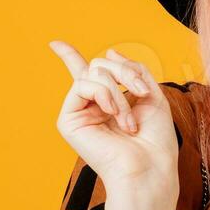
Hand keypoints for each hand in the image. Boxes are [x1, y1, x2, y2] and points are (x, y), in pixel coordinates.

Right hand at [48, 41, 177, 188]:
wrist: (149, 166)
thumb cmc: (154, 139)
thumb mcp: (151, 95)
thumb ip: (134, 71)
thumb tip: (109, 53)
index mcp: (110, 101)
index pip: (89, 75)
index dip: (70, 56)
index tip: (55, 43)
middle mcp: (92, 105)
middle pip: (100, 65)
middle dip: (127, 73)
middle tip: (143, 95)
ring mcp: (79, 112)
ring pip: (94, 72)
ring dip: (119, 91)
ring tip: (128, 119)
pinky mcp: (68, 120)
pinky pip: (83, 84)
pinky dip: (104, 94)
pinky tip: (113, 112)